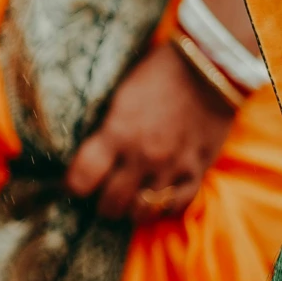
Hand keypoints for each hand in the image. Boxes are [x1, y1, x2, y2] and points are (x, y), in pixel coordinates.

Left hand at [66, 42, 233, 223]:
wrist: (208, 68)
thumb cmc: (157, 75)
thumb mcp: (119, 97)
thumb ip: (105, 130)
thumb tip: (85, 153)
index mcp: (117, 133)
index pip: (81, 179)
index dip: (72, 186)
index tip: (72, 185)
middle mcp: (143, 156)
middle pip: (110, 203)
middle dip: (101, 204)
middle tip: (101, 196)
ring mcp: (172, 167)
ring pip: (142, 212)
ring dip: (131, 210)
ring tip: (129, 201)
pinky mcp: (197, 171)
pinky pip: (176, 206)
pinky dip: (164, 207)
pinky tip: (157, 197)